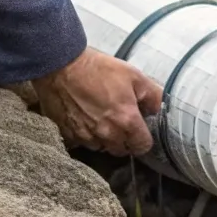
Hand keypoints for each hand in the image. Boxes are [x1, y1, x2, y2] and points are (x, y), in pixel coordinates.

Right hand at [32, 48, 162, 155]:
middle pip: (122, 150)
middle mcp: (107, 134)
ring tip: (101, 119)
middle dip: (124, 139)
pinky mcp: (68, 134)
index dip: (143, 139)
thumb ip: (152, 95)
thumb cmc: (97, 68)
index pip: (142, 146)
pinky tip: (85, 118)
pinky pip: (82, 143)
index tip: (139, 130)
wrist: (60, 65)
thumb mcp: (133, 75)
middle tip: (120, 121)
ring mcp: (86, 136)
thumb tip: (156, 110)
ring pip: (101, 147)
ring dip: (104, 139)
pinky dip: (86, 135)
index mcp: (126, 121)